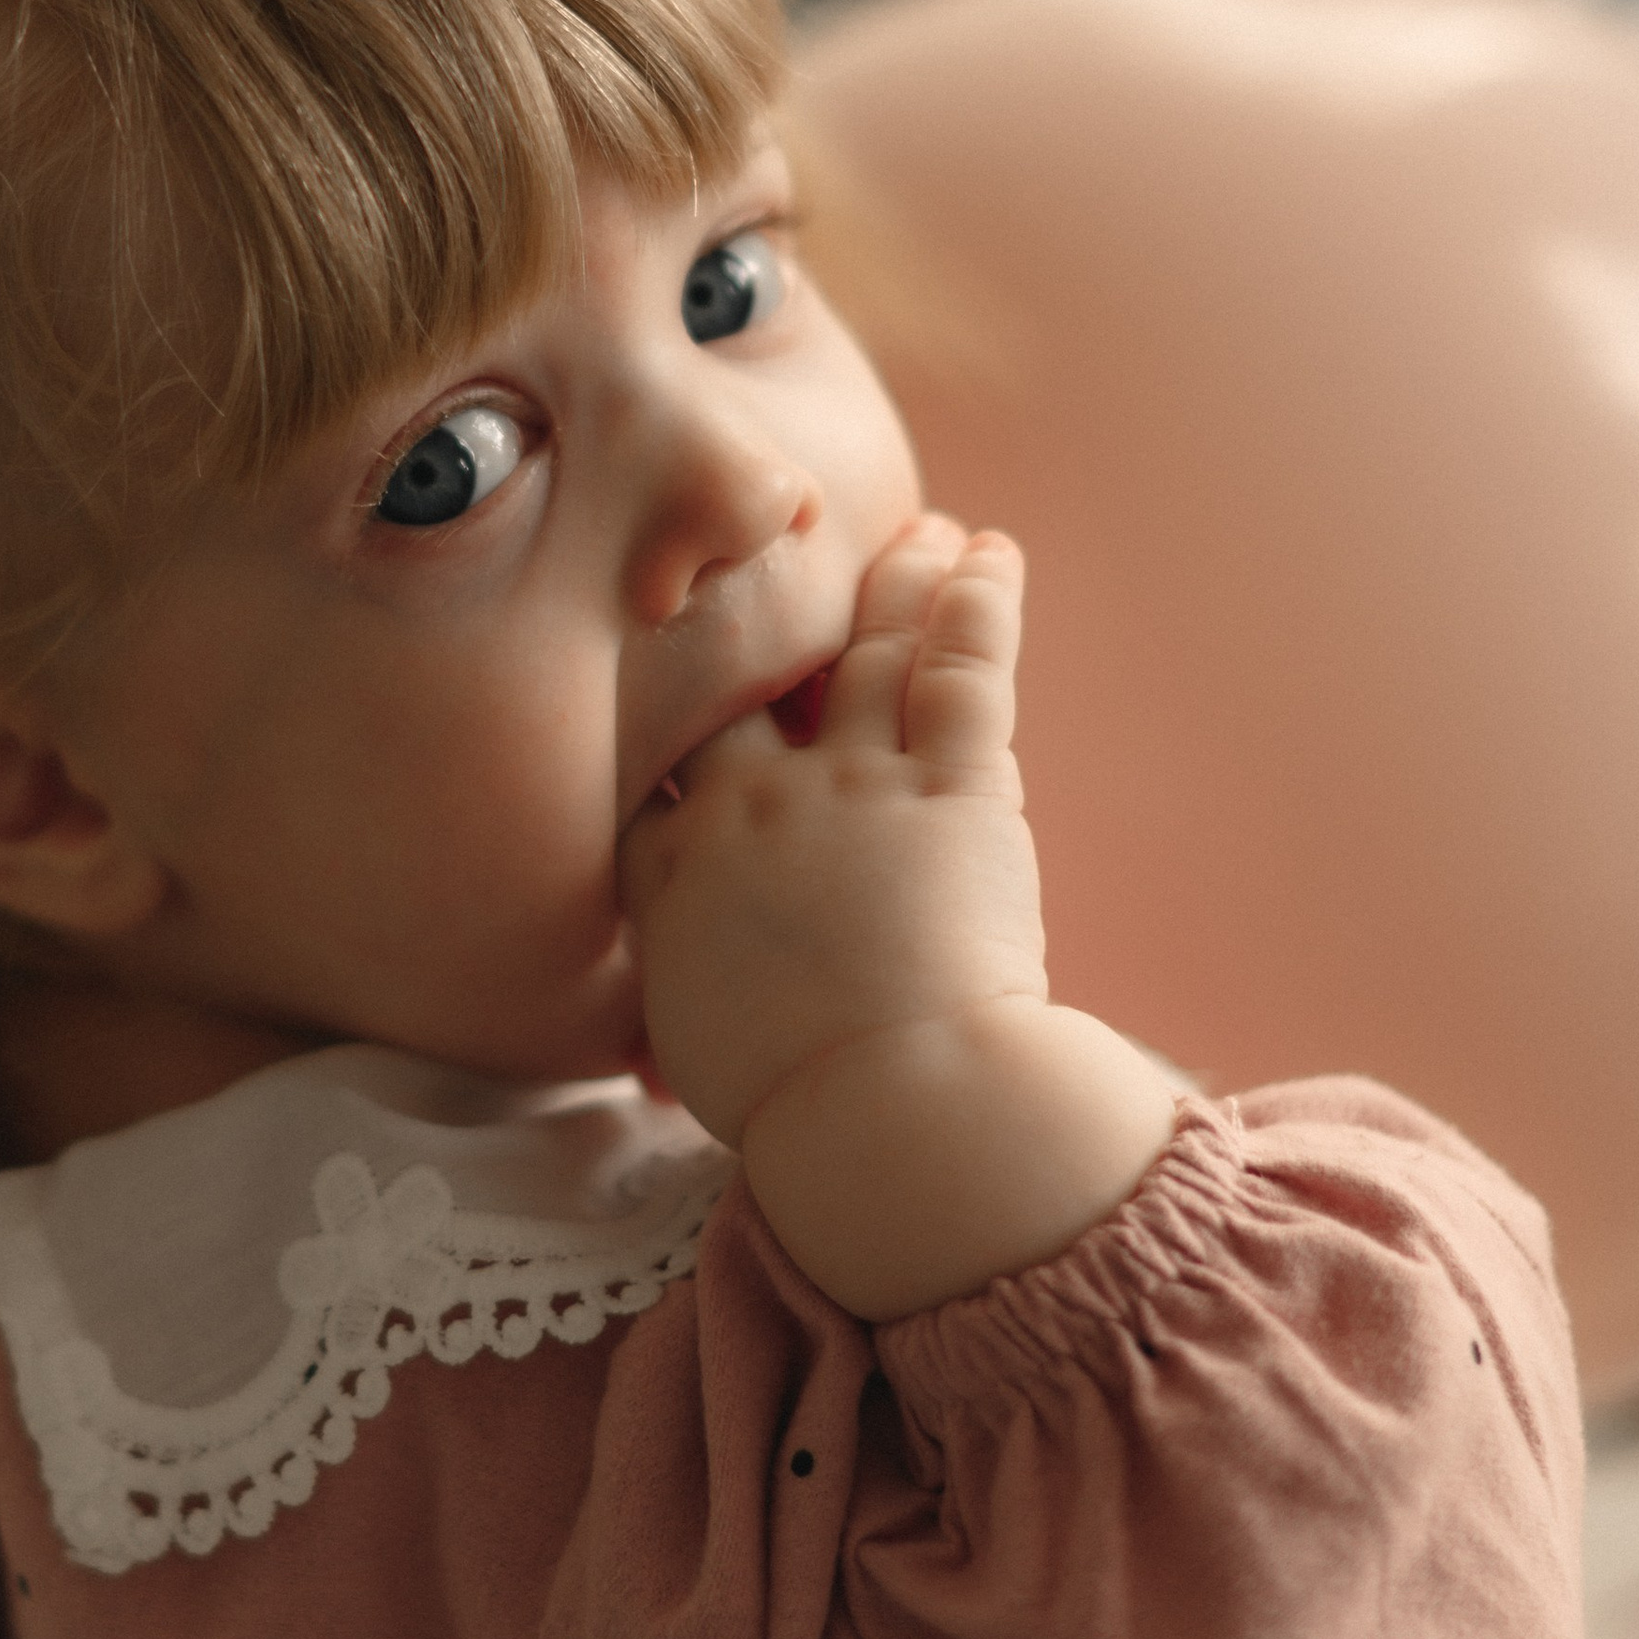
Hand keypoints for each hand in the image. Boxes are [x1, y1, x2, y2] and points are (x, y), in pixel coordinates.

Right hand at [622, 515, 1040, 1142]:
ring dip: (892, 581)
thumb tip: (653, 1072)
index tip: (667, 655)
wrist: (883, 1104)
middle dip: (765, 606)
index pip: (651, 764)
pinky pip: (963, 669)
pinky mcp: (954, 788)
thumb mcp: (695, 1060)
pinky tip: (988, 550)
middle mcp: (749, 805)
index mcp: (672, 874)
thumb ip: (675, 1026)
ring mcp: (852, 785)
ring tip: (918, 533)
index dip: (658, 701)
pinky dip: (979, 601)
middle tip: (783, 551)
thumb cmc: (791, 1105)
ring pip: (865, 652)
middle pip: (743, 673)